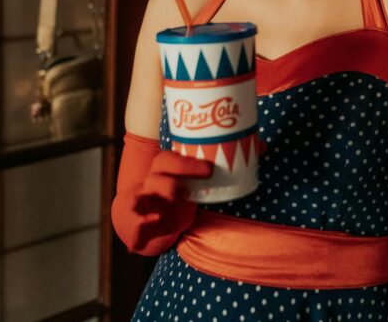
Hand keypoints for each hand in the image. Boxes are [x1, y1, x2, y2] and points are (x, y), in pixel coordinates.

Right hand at [112, 141, 213, 255]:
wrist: (144, 218)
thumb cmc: (175, 196)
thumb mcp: (189, 185)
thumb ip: (207, 177)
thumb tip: (252, 155)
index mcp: (162, 172)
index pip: (168, 160)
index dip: (187, 164)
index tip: (208, 169)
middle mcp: (150, 186)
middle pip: (155, 179)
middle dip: (169, 185)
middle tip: (184, 192)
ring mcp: (141, 206)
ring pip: (139, 200)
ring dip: (147, 204)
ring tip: (157, 214)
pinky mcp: (138, 228)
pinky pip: (135, 228)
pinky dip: (140, 230)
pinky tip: (147, 231)